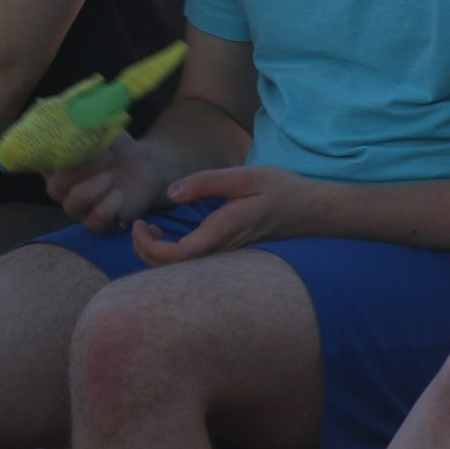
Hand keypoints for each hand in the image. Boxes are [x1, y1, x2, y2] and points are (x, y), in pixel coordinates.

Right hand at [45, 132, 166, 233]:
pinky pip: (96, 218)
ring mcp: (75, 209)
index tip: (70, 146)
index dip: (49, 157)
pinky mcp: (94, 224)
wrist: (145, 166)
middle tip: (108, 157)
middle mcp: (59, 190)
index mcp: (54, 166)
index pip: (35, 164)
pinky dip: (112, 202)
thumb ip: (79, 123)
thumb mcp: (99, 129)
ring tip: (113, 175)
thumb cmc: (117, 147)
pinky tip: (119, 195)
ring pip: (79, 198)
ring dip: (102, 182)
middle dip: (87, 167)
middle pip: (57, 186)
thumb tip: (48, 105)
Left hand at [132, 166, 323, 266]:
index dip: (150, 247)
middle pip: (174, 271)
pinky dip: (172, 255)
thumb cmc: (280, 190)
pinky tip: (168, 235)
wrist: (311, 211)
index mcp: (224, 232)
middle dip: (146, 253)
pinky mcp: (228, 256)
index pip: (177, 256)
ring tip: (149, 229)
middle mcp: (223, 252)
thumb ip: (206, 182)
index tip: (139, 224)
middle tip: (138, 226)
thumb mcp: (244, 176)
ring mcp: (226, 258)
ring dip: (158, 255)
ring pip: (183, 272)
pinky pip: (194, 267)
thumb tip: (172, 192)